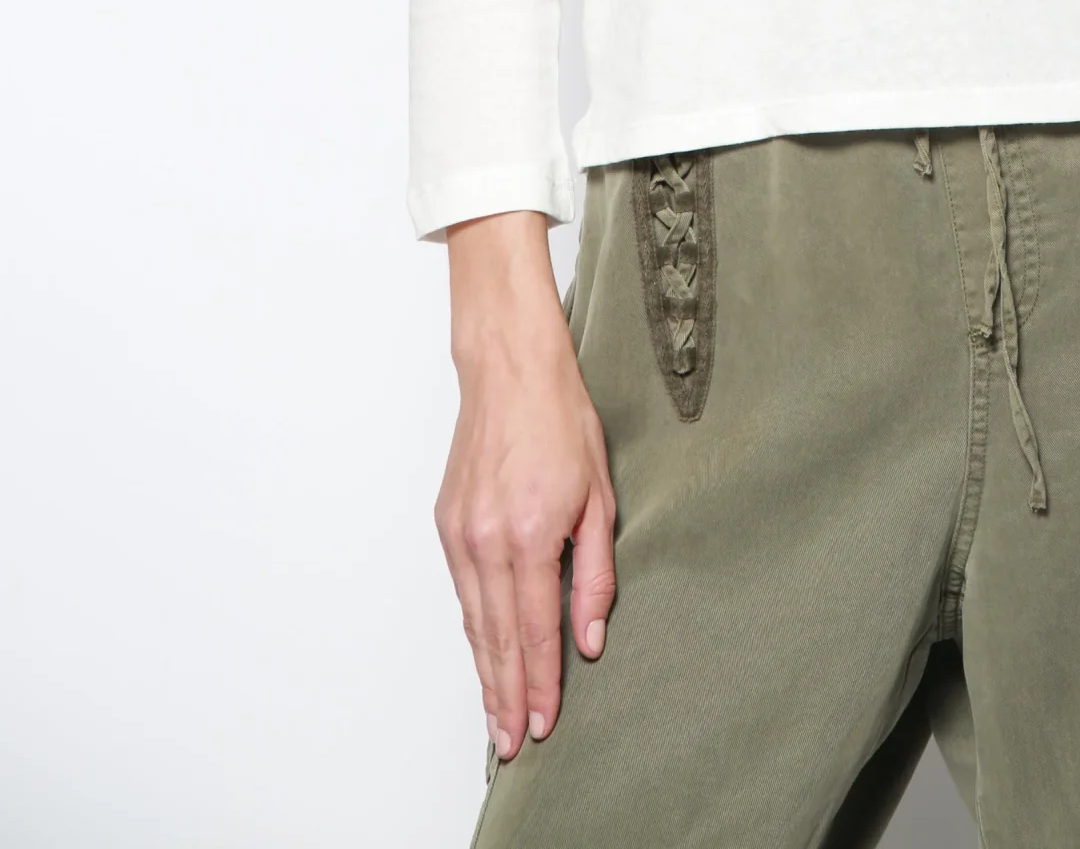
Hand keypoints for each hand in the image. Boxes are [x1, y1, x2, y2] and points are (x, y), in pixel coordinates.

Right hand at [435, 211, 615, 762]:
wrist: (510, 370)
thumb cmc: (561, 421)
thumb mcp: (600, 497)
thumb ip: (596, 574)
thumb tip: (591, 637)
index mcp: (531, 535)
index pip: (537, 630)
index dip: (542, 682)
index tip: (544, 723)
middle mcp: (487, 541)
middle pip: (498, 638)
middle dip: (507, 694)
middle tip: (511, 742)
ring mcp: (460, 533)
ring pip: (474, 622)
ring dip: (485, 672)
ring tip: (495, 716)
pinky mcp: (447, 524)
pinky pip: (462, 592)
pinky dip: (474, 630)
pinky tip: (484, 654)